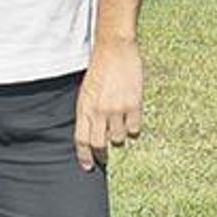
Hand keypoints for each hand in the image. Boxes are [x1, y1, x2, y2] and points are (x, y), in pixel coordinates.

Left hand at [75, 38, 143, 170]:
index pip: (81, 139)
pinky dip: (133, 129)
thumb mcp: (86, 90)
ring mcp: (116, 109)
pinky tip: (130, 119)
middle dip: (101, 154)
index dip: (84, 156)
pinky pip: (135, 130)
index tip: (87, 167)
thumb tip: (90, 131)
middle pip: (99, 144)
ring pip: (118, 138)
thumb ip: (87, 110)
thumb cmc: (98, 69)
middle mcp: (99, 111)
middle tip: (104, 157)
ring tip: (117, 125)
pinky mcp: (133, 105)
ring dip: (118, 136)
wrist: (114, 49)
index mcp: (84, 106)